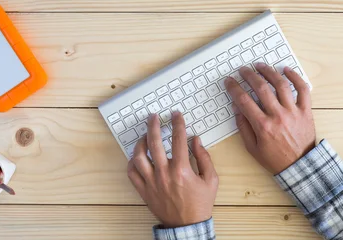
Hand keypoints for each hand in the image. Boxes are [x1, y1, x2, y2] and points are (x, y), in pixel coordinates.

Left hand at [127, 113, 218, 227]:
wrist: (188, 226)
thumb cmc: (200, 204)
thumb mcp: (211, 180)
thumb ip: (204, 158)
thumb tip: (196, 140)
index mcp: (181, 170)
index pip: (178, 139)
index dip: (178, 124)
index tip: (176, 115)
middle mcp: (164, 174)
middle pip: (154, 143)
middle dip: (153, 126)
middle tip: (154, 117)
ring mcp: (152, 182)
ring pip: (138, 157)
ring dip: (140, 143)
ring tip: (144, 135)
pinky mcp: (144, 191)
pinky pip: (132, 173)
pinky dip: (132, 162)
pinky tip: (137, 156)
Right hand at [225, 63, 315, 174]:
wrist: (300, 166)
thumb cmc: (275, 158)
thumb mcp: (252, 148)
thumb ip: (243, 127)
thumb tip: (237, 108)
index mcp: (263, 126)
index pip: (244, 100)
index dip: (234, 88)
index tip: (229, 81)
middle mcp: (278, 116)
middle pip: (261, 88)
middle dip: (249, 75)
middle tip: (243, 70)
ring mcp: (293, 112)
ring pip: (281, 85)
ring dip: (269, 72)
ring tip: (261, 66)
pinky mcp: (305, 111)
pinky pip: (303, 90)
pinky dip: (295, 77)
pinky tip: (286, 70)